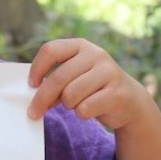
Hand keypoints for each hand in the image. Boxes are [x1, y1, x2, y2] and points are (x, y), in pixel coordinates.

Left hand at [26, 38, 146, 129]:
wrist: (129, 100)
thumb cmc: (92, 87)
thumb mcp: (75, 73)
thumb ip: (56, 77)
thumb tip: (33, 93)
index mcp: (81, 45)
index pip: (51, 50)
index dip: (37, 68)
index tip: (31, 84)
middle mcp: (96, 54)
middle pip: (58, 78)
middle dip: (42, 98)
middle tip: (33, 112)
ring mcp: (109, 72)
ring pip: (70, 95)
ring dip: (67, 105)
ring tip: (75, 103)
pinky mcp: (117, 93)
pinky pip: (85, 109)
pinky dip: (81, 114)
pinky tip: (89, 109)